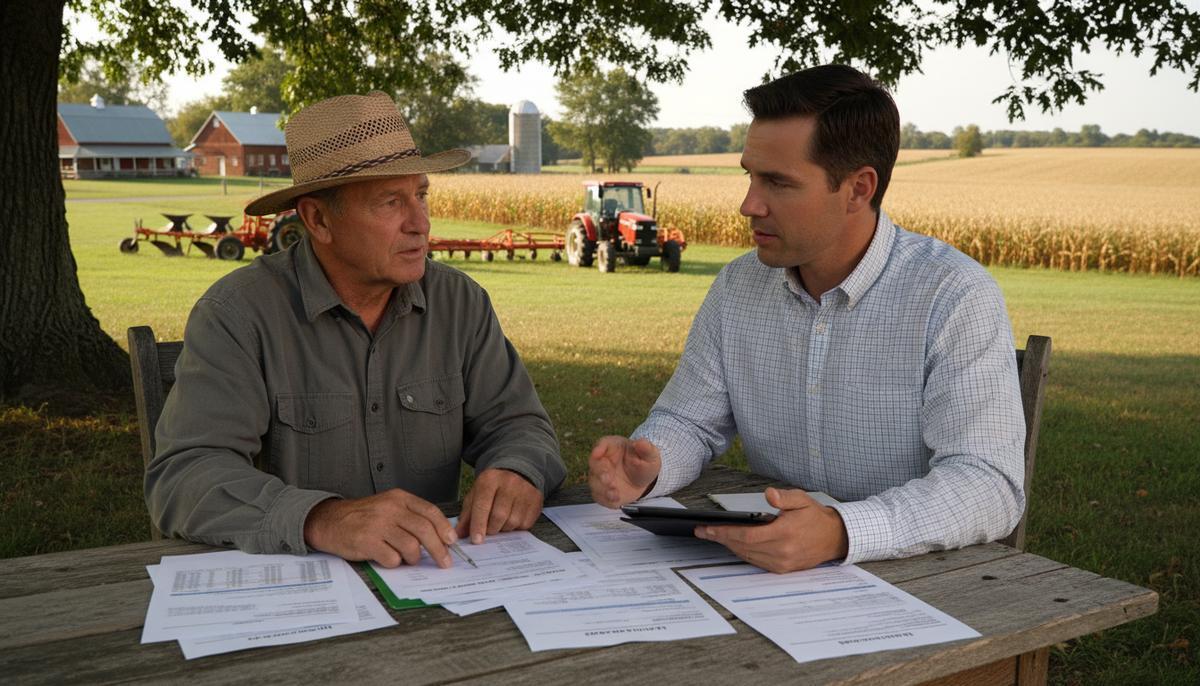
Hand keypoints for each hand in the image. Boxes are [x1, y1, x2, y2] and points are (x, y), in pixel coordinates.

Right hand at [303, 489, 456, 568]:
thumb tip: (439, 535)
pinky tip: (389, 559)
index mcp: (399, 498)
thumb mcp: (388, 506)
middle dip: (439, 549)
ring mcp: (378, 525)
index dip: (444, 528)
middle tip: (445, 562)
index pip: (430, 512)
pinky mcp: (366, 542)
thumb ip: (411, 516)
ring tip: (410, 559)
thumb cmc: (364, 517)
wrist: (330, 521)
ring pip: (410, 546)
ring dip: (415, 558)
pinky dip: (395, 563)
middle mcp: (390, 509)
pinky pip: (391, 558)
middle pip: (424, 530)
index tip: (452, 542)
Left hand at [455, 468, 542, 543]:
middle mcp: (509, 483)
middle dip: (491, 529)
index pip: (482, 505)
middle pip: (499, 516)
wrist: (517, 472)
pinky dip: (517, 527)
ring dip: (504, 529)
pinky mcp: (536, 500)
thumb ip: (467, 514)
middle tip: (488, 531)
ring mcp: (525, 491)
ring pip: (513, 522)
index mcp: (490, 480)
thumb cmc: (493, 487)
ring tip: (500, 523)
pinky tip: (512, 520)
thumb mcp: (476, 495)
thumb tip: (460, 534)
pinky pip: (525, 523)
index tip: (476, 540)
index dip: (478, 524)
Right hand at [588, 435, 661, 507]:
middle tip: (607, 479)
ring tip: (614, 493)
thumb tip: (641, 442)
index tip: (597, 453)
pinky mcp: (602, 492)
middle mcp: (603, 461)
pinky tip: (615, 499)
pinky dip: (605, 499)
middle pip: (594, 463)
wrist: (643, 479)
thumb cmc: (643, 462)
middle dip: (599, 472)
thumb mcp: (650, 455)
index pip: (602, 443)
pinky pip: (599, 496)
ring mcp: (600, 477)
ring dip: (602, 488)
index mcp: (613, 446)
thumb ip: (646, 448)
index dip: (599, 448)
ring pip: (594, 482)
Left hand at [695, 487, 849, 572]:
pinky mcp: (783, 569)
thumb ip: (784, 497)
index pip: (747, 535)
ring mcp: (782, 563)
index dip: (725, 533)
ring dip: (730, 546)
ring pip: (747, 556)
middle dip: (721, 539)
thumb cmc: (815, 517)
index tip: (708, 528)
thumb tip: (769, 494)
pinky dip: (743, 553)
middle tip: (704, 531)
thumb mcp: (802, 499)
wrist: (834, 537)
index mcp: (785, 533)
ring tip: (715, 536)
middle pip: (743, 547)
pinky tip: (734, 544)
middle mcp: (782, 552)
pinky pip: (756, 562)